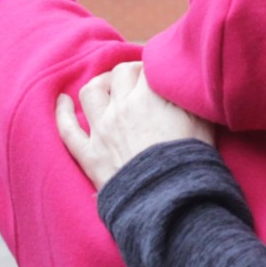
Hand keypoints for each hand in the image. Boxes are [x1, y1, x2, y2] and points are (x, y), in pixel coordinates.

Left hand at [56, 62, 213, 192]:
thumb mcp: (203, 122)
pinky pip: (67, 129)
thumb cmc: (191, 162)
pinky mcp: (89, 155)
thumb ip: (190, 97)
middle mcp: (122, 108)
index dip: (157, 66)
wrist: (170, 200)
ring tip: (110, 85)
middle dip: (132, 72)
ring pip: (91, 92)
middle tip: (142, 79)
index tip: (163, 72)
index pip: (149, 67)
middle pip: (120, 73)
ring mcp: (102, 131)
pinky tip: (63, 101)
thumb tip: (187, 81)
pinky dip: (62, 112)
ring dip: (101, 83)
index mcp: (150, 97)